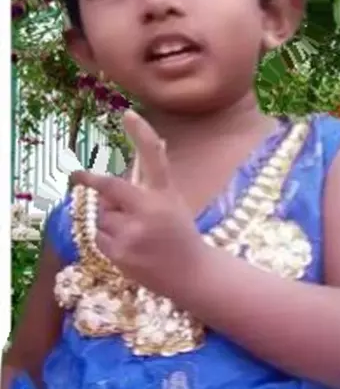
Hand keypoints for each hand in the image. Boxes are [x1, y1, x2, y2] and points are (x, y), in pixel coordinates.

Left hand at [71, 110, 204, 297]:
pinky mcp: (120, 253)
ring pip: (102, 214)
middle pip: (109, 188)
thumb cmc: (179, 233)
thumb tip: (156, 141)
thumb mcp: (172, 201)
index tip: (129, 114)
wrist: (190, 273)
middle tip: (124, 207)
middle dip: (104, 192)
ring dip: (110, 220)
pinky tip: (130, 248)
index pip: (154, 158)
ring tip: (134, 234)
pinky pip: (98, 236)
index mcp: (165, 194)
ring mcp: (133, 233)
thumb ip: (155, 177)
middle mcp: (150, 210)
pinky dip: (108, 240)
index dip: (143, 135)